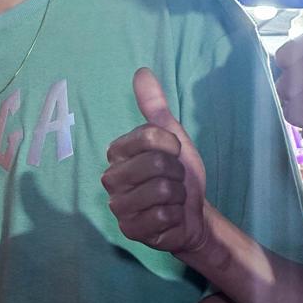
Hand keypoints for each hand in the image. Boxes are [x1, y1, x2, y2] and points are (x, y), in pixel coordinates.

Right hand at [102, 69, 236, 264]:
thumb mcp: (173, 137)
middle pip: (156, 164)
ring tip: (171, 199)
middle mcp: (111, 178)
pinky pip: (162, 216)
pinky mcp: (129, 230)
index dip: (172, 145)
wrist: (192, 214)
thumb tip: (142, 72)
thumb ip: (155, 106)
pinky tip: (168, 217)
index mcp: (118, 152)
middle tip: (174, 180)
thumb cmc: (179, 174)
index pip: (149, 136)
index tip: (174, 153)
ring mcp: (118, 206)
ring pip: (162, 191)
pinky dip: (174, 215)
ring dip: (178, 196)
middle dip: (177, 173)